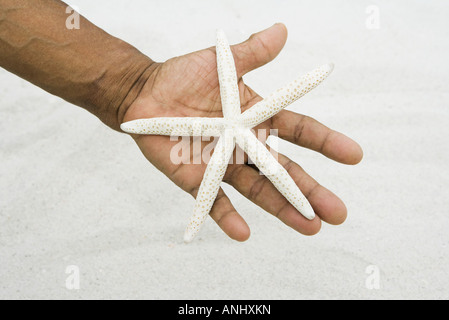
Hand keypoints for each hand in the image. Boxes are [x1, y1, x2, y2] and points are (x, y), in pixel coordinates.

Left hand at [121, 23, 362, 240]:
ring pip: (259, 190)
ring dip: (283, 209)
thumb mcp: (221, 61)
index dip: (326, 142)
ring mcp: (223, 165)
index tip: (354, 155)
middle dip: (311, 191)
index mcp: (257, 119)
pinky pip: (212, 201)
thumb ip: (252, 52)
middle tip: (338, 213)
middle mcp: (246, 146)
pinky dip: (226, 217)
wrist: (145, 95)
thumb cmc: (183, 77)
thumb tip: (282, 29)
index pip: (299, 131)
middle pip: (285, 171)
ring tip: (310, 228)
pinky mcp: (196, 178)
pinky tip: (243, 233)